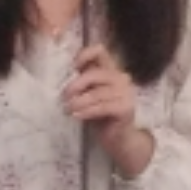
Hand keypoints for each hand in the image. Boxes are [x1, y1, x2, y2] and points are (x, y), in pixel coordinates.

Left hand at [66, 44, 156, 178]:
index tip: (72, 68)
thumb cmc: (102, 116)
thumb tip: (65, 78)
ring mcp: (126, 93)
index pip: (101, 51)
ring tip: (67, 109)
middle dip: (76, 85)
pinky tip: (76, 116)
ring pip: (97, 93)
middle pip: (95, 73)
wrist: (120, 138)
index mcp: (112, 70)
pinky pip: (102, 107)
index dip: (85, 55)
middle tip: (64, 97)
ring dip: (78, 102)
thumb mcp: (90, 96)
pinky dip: (86, 111)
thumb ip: (83, 84)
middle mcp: (122, 78)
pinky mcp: (126, 108)